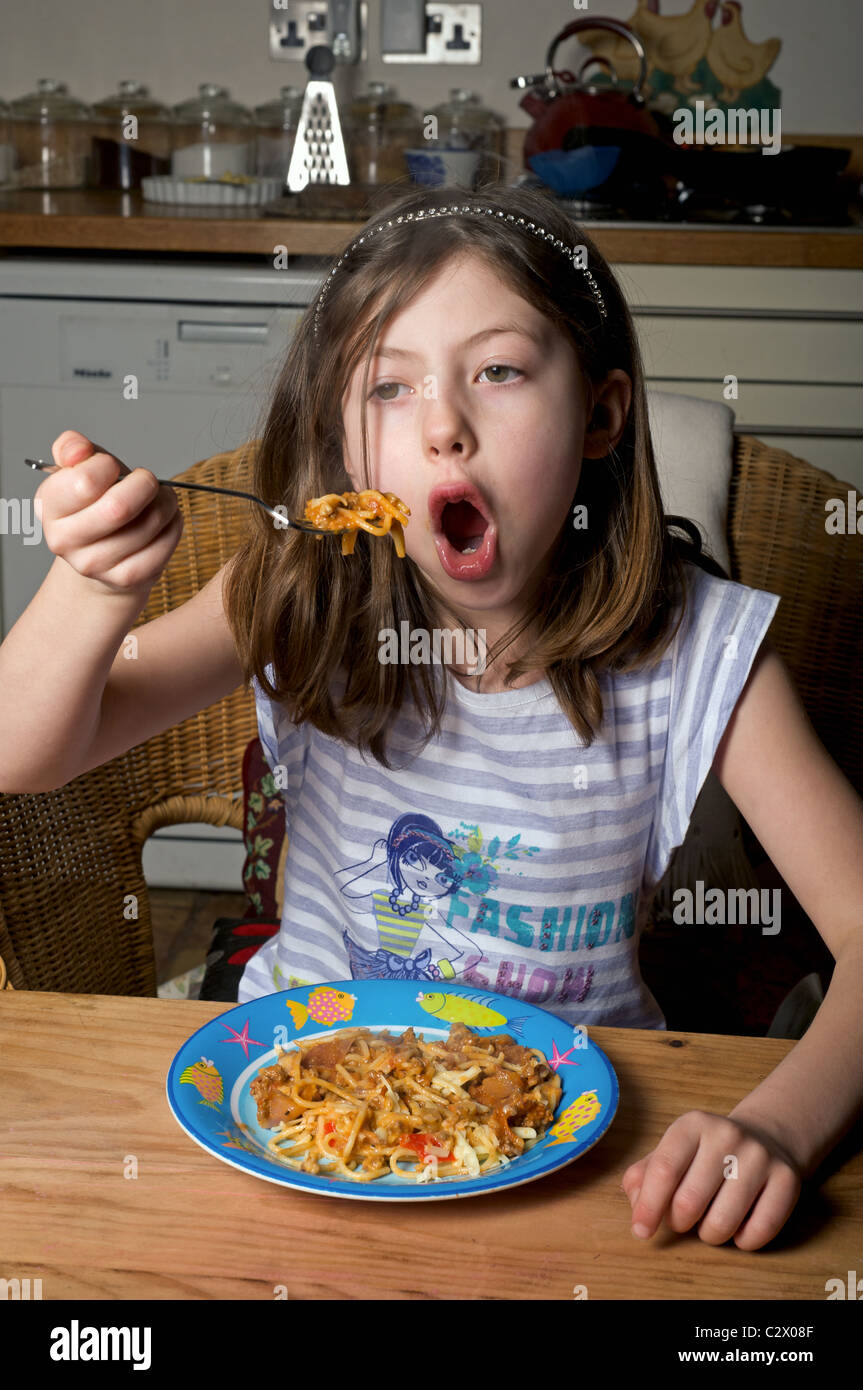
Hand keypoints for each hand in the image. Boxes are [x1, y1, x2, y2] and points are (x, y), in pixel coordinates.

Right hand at [35, 429, 182, 598]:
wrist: (101, 553)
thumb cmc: (95, 502)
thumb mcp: (79, 469)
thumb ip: (73, 448)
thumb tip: (78, 450)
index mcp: (49, 506)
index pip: (85, 481)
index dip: (108, 465)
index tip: (111, 468)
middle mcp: (64, 540)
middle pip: (120, 507)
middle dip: (145, 484)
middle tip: (147, 482)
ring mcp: (95, 564)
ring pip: (149, 524)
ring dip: (166, 504)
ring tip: (160, 500)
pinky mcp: (126, 578)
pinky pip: (164, 545)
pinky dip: (173, 526)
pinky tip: (165, 521)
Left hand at [620, 1109, 803, 1250]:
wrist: (766, 1138)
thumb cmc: (706, 1155)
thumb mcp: (673, 1152)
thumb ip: (644, 1176)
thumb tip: (637, 1204)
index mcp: (692, 1125)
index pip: (664, 1169)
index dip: (648, 1206)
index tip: (641, 1231)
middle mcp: (727, 1135)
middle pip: (689, 1202)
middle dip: (679, 1223)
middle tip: (684, 1218)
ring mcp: (760, 1156)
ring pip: (722, 1224)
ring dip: (709, 1235)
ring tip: (711, 1219)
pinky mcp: (787, 1180)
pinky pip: (757, 1233)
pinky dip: (742, 1241)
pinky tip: (740, 1225)